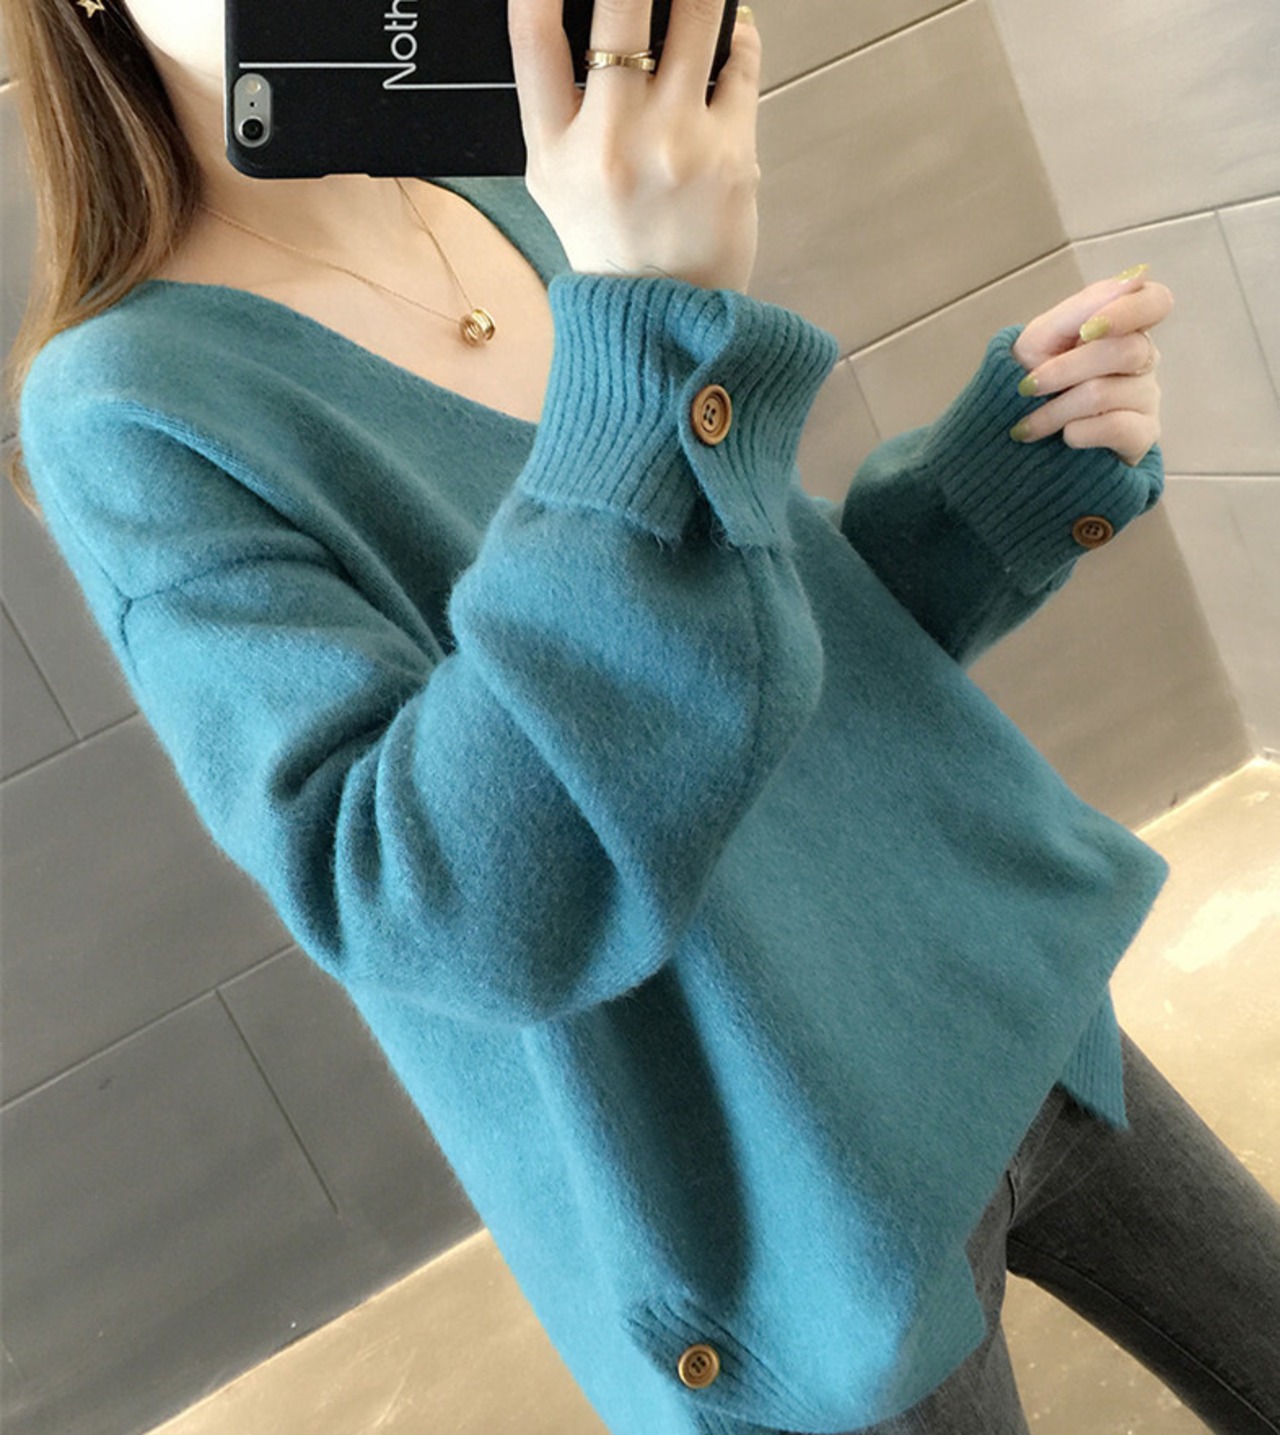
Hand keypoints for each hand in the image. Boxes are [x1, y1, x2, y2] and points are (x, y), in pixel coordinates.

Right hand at [508, 0, 763, 294]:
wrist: (664, 317)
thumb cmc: (610, 242)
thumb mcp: (552, 180)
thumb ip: (556, 104)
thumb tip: (572, 16)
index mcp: (557, 147)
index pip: (534, 35)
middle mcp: (613, 140)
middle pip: (620, 9)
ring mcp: (676, 144)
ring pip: (697, 16)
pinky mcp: (731, 153)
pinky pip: (741, 60)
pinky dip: (738, 36)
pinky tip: (730, 36)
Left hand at [1010, 267, 1173, 466]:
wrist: (1023, 439)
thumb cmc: (1036, 380)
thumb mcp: (1042, 340)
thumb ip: (1081, 308)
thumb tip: (1138, 274)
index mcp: (1123, 327)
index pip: (1155, 302)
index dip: (1128, 311)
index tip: (1087, 329)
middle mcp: (1143, 359)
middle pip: (1125, 350)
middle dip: (1064, 371)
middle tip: (1027, 388)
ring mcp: (1147, 397)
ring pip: (1107, 393)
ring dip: (1055, 411)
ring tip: (1028, 426)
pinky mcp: (1144, 435)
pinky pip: (1115, 427)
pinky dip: (1077, 433)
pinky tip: (1063, 438)